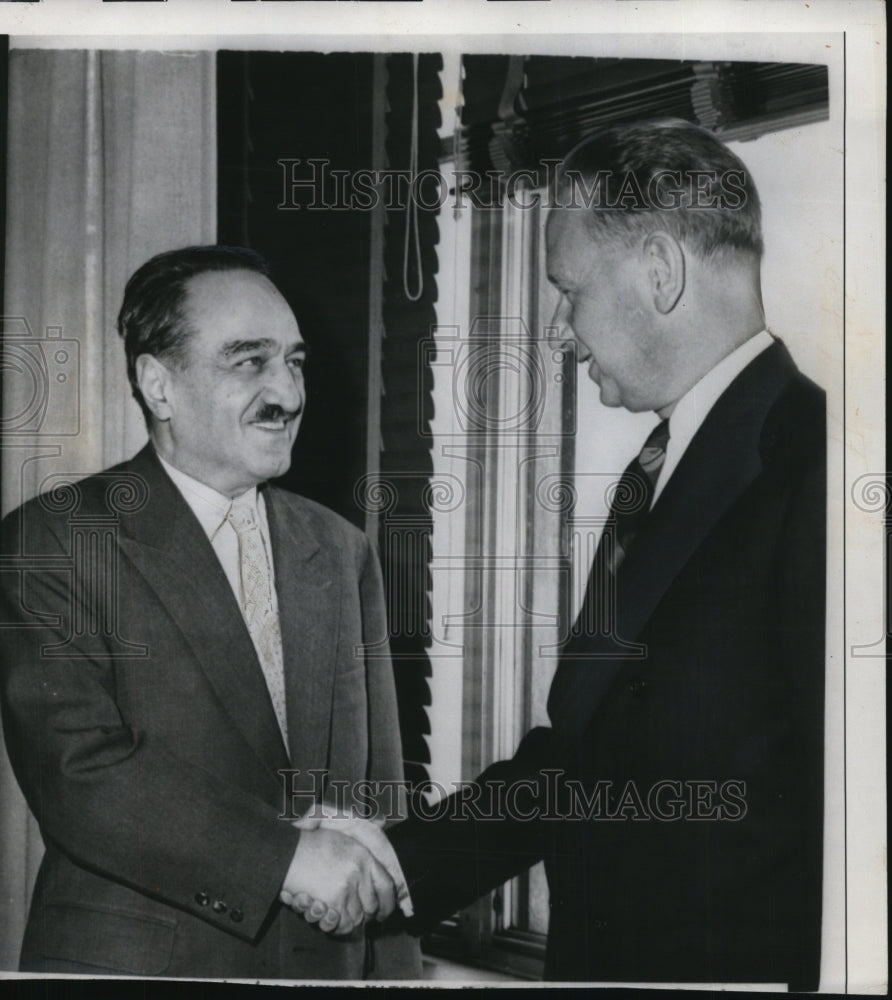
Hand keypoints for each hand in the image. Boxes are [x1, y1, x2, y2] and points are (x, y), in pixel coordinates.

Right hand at [298, 814, 413, 918]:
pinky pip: (342, 924)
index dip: (387, 903)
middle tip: (356, 917)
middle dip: (365, 915)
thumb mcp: (341, 837)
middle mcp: (359, 871)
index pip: (386, 885)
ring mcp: (347, 887)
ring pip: (357, 917)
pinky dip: (335, 926)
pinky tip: (326, 917)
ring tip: (333, 913)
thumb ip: (363, 837)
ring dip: (346, 920)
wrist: (286, 853)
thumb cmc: (309, 844)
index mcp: (363, 856)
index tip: (383, 913)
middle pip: (372, 905)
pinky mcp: (333, 901)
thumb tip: (382, 822)